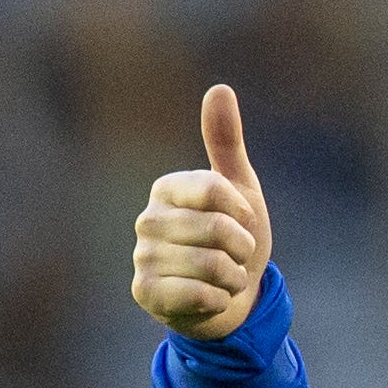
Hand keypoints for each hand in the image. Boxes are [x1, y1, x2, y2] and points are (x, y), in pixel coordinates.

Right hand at [132, 85, 272, 339]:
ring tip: (225, 275)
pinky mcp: (145, 293)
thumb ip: (226, 142)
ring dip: (234, 276)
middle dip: (243, 247)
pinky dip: (220, 298)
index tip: (244, 219)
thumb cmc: (234, 238)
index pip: (214, 188)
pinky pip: (200, 293)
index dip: (242, 210)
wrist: (231, 296)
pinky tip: (213, 297)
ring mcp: (143, 257)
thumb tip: (219, 88)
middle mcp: (147, 219)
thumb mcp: (240, 188)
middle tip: (236, 254)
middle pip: (218, 229)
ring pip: (212, 265)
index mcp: (167, 188)